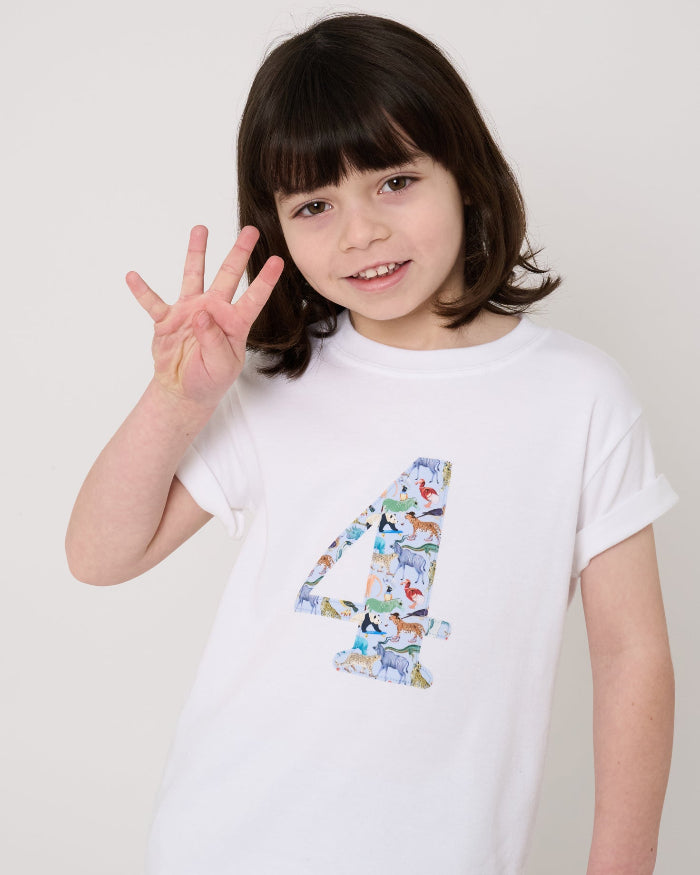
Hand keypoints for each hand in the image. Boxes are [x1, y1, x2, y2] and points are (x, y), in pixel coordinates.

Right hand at [125, 225, 282, 407]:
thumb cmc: (210, 378)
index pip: (253, 299)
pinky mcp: (167, 320)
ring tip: (200, 230)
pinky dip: (142, 291)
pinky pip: (153, 303)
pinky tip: (133, 276)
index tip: (277, 261)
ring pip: (194, 276)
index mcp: (234, 323)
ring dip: (196, 253)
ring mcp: (190, 311)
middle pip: (228, 276)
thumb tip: (202, 315)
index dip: (265, 281)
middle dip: (239, 253)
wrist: (184, 390)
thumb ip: (214, 341)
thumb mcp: (221, 366)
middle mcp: (214, 310)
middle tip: (251, 230)